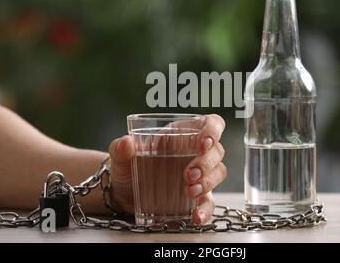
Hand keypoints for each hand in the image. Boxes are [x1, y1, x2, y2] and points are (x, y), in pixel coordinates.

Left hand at [108, 114, 226, 223]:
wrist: (123, 194)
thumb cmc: (128, 167)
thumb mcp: (121, 156)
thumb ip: (120, 148)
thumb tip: (126, 143)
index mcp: (182, 134)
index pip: (210, 123)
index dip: (213, 130)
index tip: (204, 142)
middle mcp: (196, 152)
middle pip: (217, 150)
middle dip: (206, 162)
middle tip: (188, 174)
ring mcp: (200, 174)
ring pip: (218, 173)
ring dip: (208, 182)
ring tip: (189, 191)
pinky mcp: (198, 197)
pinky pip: (210, 202)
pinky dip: (206, 210)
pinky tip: (196, 217)